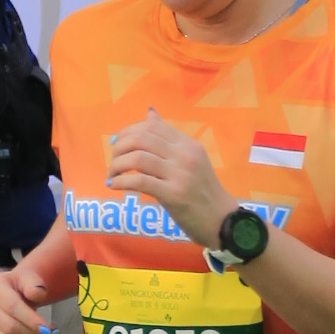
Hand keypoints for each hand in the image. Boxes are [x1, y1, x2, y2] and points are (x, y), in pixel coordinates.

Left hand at [105, 110, 232, 249]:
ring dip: (117, 165)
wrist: (222, 219)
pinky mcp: (174, 195)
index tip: (117, 143)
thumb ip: (169, 139)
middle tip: (113, 160)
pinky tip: (115, 186)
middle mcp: (185, 155)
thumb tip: (150, 113)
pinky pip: (139, 181)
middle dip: (119, 147)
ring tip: (112, 175)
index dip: (128, 131)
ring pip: (137, 158)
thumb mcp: (191, 159)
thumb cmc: (203, 191)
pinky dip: (121, 182)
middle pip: (142, 139)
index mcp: (188, 144)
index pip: (153, 126)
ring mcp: (180, 174)